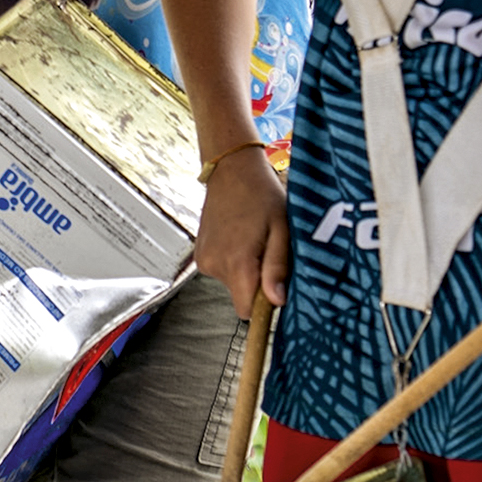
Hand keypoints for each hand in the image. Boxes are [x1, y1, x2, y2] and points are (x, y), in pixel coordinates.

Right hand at [195, 145, 288, 318]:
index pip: (247, 310)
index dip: (264, 304)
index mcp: (237, 262)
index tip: (274, 286)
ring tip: (253, 239)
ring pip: (232, 283)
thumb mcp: (281, 229)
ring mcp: (204, 259)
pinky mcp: (200, 254)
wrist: (231, 170)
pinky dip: (232, 261)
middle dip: (257, 282)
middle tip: (267, 250)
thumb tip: (276, 301)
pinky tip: (239, 237)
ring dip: (245, 269)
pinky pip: (221, 271)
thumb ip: (277, 267)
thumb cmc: (262, 194)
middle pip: (241, 296)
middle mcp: (215, 264)